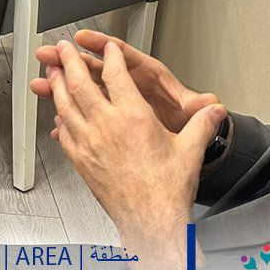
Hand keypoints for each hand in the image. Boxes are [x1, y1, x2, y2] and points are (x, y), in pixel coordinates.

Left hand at [48, 40, 224, 269]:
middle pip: (80, 84)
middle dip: (70, 62)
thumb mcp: (190, 150)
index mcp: (133, 117)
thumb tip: (215, 111)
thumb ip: (202, 124)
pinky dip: (60, 118)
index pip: (116, 75)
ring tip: (54, 72)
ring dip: (58, 85)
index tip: (108, 48)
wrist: (149, 221)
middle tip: (63, 49)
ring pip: (65, 105)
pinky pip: (64, 132)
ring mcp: (89, 143)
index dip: (110, 56)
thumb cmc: (166, 191)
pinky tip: (59, 115)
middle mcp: (106, 126)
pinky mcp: (80, 160)